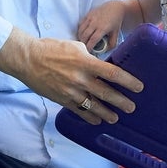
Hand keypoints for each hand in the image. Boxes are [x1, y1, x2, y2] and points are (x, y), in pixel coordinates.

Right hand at [0, 27, 143, 123]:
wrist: (28, 59)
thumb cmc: (51, 48)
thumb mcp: (74, 46)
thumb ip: (89, 56)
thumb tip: (99, 63)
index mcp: (85, 62)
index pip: (112, 73)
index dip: (127, 81)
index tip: (138, 87)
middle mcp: (80, 78)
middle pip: (106, 93)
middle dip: (121, 101)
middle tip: (132, 107)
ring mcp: (71, 91)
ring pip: (94, 105)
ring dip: (107, 113)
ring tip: (116, 118)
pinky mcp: (62, 99)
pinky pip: (79, 111)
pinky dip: (89, 117)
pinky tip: (97, 121)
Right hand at [77, 1, 125, 52]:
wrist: (114, 8)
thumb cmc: (115, 21)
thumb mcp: (116, 33)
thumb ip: (112, 43)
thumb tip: (105, 51)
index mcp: (103, 28)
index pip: (93, 40)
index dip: (89, 47)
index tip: (88, 52)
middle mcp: (95, 23)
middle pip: (84, 36)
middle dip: (83, 44)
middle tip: (84, 48)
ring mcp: (90, 18)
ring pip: (80, 30)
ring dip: (80, 37)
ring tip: (83, 42)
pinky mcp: (87, 15)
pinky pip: (80, 24)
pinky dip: (80, 30)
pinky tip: (83, 34)